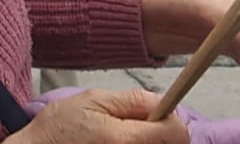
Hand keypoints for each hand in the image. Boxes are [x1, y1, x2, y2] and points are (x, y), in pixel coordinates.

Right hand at [12, 93, 189, 143]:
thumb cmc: (61, 127)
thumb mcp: (94, 99)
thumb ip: (133, 100)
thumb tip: (165, 103)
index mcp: (124, 139)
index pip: (178, 133)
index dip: (172, 120)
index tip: (159, 116)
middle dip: (158, 134)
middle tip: (133, 127)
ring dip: (146, 142)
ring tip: (120, 138)